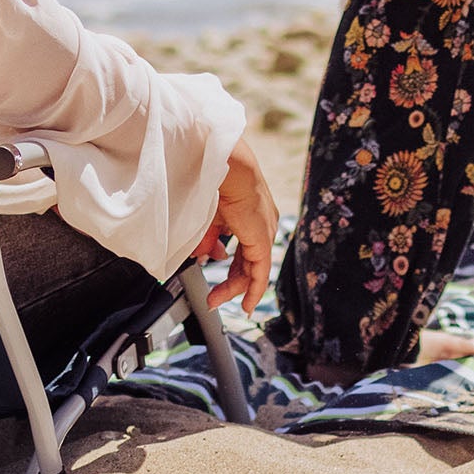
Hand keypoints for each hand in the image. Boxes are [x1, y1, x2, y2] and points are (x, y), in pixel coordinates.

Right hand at [196, 130, 277, 313]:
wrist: (225, 168)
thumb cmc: (215, 182)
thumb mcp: (209, 217)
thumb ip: (208, 239)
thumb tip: (208, 257)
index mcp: (250, 214)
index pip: (242, 248)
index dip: (228, 266)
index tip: (214, 279)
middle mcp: (262, 224)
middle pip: (247, 262)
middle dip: (229, 282)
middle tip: (213, 297)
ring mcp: (265, 232)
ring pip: (252, 270)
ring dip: (233, 288)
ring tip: (215, 300)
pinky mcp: (263, 241)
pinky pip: (260, 273)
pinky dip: (253, 290)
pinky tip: (246, 305)